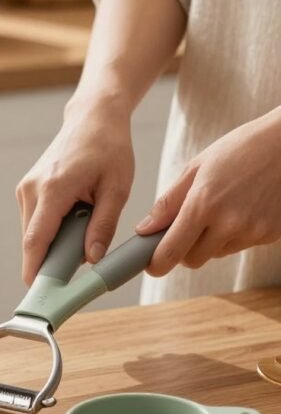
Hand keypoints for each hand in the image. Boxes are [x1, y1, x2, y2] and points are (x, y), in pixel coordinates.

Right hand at [16, 97, 134, 284]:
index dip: (36, 272)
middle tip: (84, 263)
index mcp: (54, 188)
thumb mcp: (117, 188)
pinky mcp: (28, 190)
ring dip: (57, 243)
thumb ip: (103, 226)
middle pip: (34, 243)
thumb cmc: (109, 148)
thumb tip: (92, 260)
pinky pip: (37, 223)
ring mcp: (26, 189)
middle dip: (54, 261)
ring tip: (87, 226)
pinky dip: (55, 231)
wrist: (93, 117)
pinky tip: (78, 216)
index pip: (36, 241)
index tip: (40, 296)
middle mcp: (32, 189)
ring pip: (35, 234)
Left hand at [137, 110, 280, 275]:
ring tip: (223, 206)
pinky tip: (245, 207)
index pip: (171, 251)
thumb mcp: (197, 167)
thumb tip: (145, 229)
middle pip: (193, 260)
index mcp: (203, 204)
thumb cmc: (241, 149)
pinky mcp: (270, 235)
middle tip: (186, 227)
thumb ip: (169, 202)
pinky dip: (236, 234)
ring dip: (212, 240)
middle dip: (184, 249)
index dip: (157, 263)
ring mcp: (252, 232)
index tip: (151, 264)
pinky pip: (241, 245)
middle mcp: (228, 223)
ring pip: (218, 253)